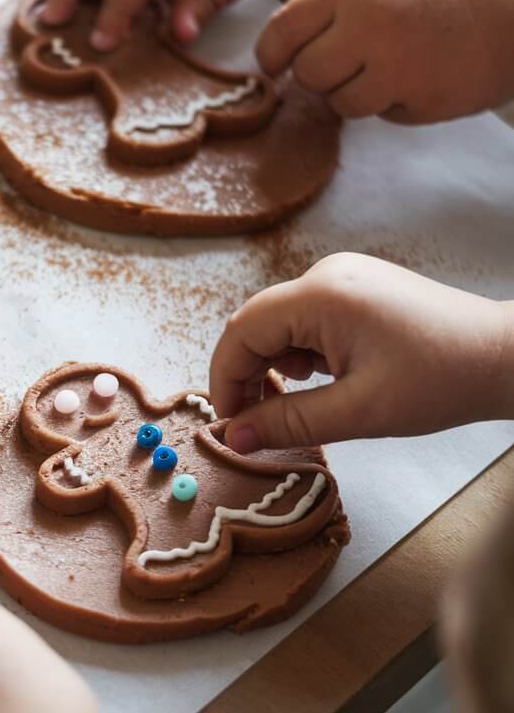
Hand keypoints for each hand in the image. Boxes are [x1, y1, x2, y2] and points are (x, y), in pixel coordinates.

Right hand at [209, 253, 513, 452]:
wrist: (505, 355)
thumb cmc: (440, 380)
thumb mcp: (358, 411)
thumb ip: (288, 422)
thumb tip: (234, 437)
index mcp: (320, 296)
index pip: (242, 331)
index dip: (225, 378)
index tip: (230, 423)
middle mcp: (324, 275)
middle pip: (257, 324)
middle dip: (248, 374)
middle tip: (256, 422)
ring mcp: (340, 277)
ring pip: (280, 323)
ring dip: (274, 366)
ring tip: (299, 403)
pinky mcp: (354, 287)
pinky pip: (305, 319)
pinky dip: (299, 353)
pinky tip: (321, 378)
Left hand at [257, 0, 513, 122]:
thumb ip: (332, 12)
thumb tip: (280, 54)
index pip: (282, 30)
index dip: (271, 54)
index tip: (275, 64)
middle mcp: (366, 27)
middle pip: (307, 74)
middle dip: (321, 75)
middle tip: (350, 61)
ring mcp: (393, 68)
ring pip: (338, 103)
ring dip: (355, 93)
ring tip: (392, 65)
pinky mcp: (417, 101)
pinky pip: (379, 115)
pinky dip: (391, 104)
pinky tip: (419, 77)